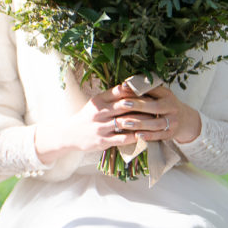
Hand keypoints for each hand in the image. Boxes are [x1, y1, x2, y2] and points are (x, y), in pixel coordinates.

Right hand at [33, 83, 200, 162]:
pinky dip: (136, 136)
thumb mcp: (95, 103)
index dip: (137, 91)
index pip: (120, 92)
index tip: (151, 91)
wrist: (68, 135)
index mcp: (98, 100)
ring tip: (157, 120)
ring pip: (127, 122)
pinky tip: (146, 134)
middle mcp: (99, 113)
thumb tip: (130, 86)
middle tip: (159, 105)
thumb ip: (111, 95)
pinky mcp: (102, 141)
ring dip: (144, 121)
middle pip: (126, 106)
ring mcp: (101, 127)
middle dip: (144, 105)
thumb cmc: (86, 117)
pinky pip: (123, 138)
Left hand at [115, 84, 200, 144]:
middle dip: (138, 106)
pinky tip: (137, 135)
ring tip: (125, 123)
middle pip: (156, 107)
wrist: (184, 120)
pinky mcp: (171, 134)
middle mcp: (172, 108)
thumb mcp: (159, 95)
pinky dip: (148, 136)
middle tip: (122, 104)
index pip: (153, 92)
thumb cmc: (164, 104)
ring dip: (140, 124)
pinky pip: (159, 136)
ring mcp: (173, 122)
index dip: (138, 90)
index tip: (123, 88)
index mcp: (167, 96)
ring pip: (157, 124)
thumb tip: (124, 85)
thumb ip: (144, 91)